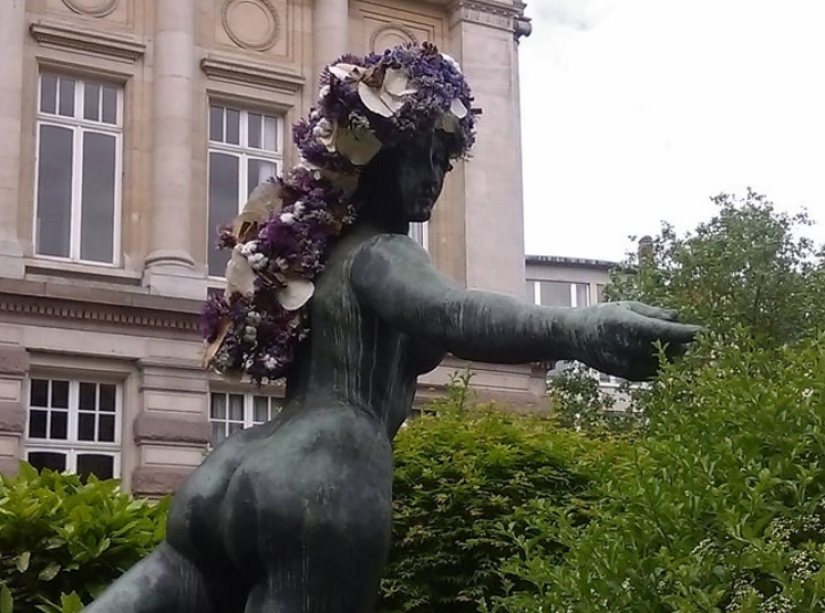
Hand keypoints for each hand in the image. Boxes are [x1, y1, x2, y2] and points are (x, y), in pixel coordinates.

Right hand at [570, 301, 701, 380]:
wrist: (576, 336)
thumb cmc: (604, 315)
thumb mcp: (627, 306)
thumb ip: (653, 313)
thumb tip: (677, 317)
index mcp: (625, 324)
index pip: (663, 331)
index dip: (685, 333)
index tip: (704, 331)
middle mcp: (624, 346)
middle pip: (665, 349)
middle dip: (681, 344)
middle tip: (689, 337)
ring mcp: (623, 363)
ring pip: (661, 364)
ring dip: (673, 356)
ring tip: (675, 345)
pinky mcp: (624, 375)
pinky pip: (651, 372)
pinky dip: (661, 364)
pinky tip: (660, 355)